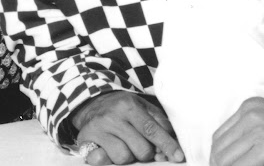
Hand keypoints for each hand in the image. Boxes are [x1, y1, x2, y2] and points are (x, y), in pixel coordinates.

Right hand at [70, 91, 184, 164]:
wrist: (91, 103)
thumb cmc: (122, 108)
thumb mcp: (142, 107)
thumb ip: (159, 122)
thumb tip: (174, 142)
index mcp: (128, 106)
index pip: (151, 129)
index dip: (167, 145)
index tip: (179, 156)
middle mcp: (112, 117)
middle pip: (140, 149)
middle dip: (146, 153)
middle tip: (141, 146)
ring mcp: (98, 129)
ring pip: (123, 158)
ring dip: (127, 157)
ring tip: (124, 146)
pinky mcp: (85, 140)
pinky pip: (100, 160)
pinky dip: (106, 160)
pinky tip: (106, 152)